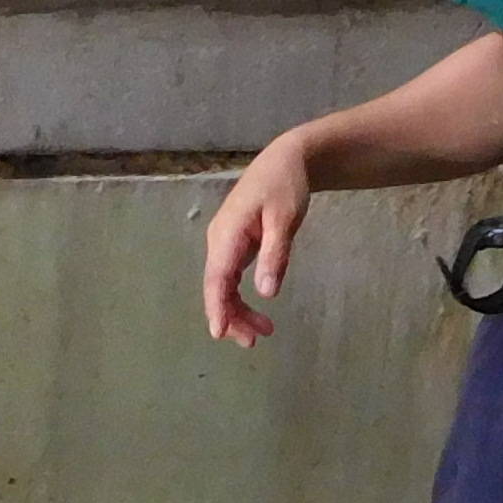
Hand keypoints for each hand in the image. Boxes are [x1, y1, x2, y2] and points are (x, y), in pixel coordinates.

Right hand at [201, 134, 317, 343]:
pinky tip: (257, 311)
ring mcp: (226, 244)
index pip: (217, 278)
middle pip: (217, 287)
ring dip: (238, 311)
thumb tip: (266, 293)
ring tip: (264, 332)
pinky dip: (241, 297)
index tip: (218, 333)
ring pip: (223, 286)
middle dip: (232, 317)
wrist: (286, 159)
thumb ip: (275, 255)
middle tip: (254, 342)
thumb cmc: (286, 186)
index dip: (216, 307)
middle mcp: (220, 241)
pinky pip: (231, 278)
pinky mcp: (235, 245)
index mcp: (228, 234)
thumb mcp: (285, 219)